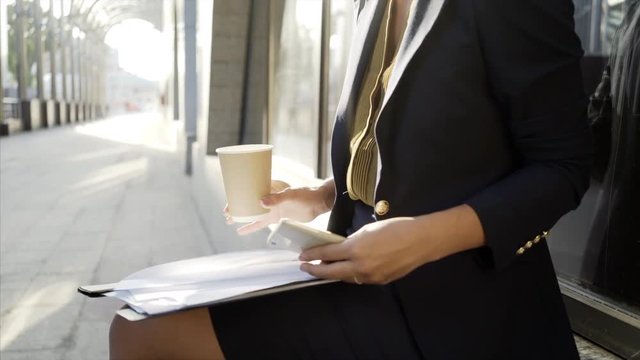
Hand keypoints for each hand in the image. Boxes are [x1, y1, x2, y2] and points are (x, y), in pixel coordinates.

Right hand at [225, 179, 334, 234]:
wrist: (320, 203)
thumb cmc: (307, 194)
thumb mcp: (291, 195)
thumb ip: (277, 198)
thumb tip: (261, 202)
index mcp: (270, 186)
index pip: (248, 190)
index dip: (237, 197)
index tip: (228, 204)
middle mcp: (269, 196)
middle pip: (248, 201)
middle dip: (236, 207)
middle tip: (225, 215)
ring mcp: (272, 206)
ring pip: (252, 212)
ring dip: (241, 217)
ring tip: (228, 221)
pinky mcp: (277, 215)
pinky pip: (261, 221)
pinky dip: (251, 226)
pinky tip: (241, 231)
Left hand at [299, 217, 426, 284]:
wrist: (421, 240)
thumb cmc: (395, 228)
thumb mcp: (367, 230)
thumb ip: (351, 241)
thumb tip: (339, 248)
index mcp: (356, 249)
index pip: (327, 254)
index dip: (313, 255)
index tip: (303, 256)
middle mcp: (360, 266)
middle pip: (331, 273)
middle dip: (316, 270)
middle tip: (305, 268)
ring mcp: (370, 277)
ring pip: (346, 278)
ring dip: (334, 273)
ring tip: (325, 267)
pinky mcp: (380, 281)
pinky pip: (360, 279)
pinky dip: (351, 274)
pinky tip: (348, 269)